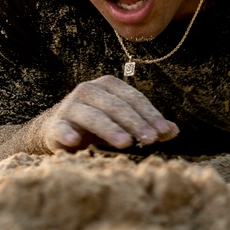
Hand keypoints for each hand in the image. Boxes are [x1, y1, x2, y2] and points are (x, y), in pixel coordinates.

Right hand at [40, 75, 178, 152]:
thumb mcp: (123, 122)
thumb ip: (146, 125)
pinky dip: (67, 134)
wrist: (58, 130)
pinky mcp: (55, 125)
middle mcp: (88, 91)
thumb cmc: (98, 125)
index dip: (149, 115)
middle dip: (135, 122)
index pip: (133, 98)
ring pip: (92, 116)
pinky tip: (75, 142)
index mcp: (107, 86)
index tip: (163, 133)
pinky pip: (62, 128)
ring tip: (125, 143)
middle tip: (151, 140)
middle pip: (115, 105)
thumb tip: (173, 131)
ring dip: (110, 129)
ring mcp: (70, 107)